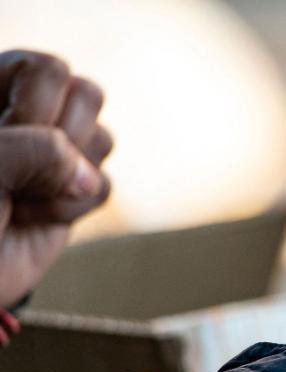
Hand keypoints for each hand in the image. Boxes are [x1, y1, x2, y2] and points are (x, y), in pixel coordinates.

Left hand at [0, 50, 111, 307]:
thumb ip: (39, 150)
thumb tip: (88, 177)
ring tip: (23, 199)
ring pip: (102, 140)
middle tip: (22, 174)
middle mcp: (22, 116)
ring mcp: (49, 157)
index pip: (49, 68)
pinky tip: (35, 219)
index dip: (36, 106)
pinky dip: (75, 207)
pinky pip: (104, 186)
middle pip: (88, 96)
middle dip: (63, 140)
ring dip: (69, 178)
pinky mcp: (68, 196)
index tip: (6, 140)